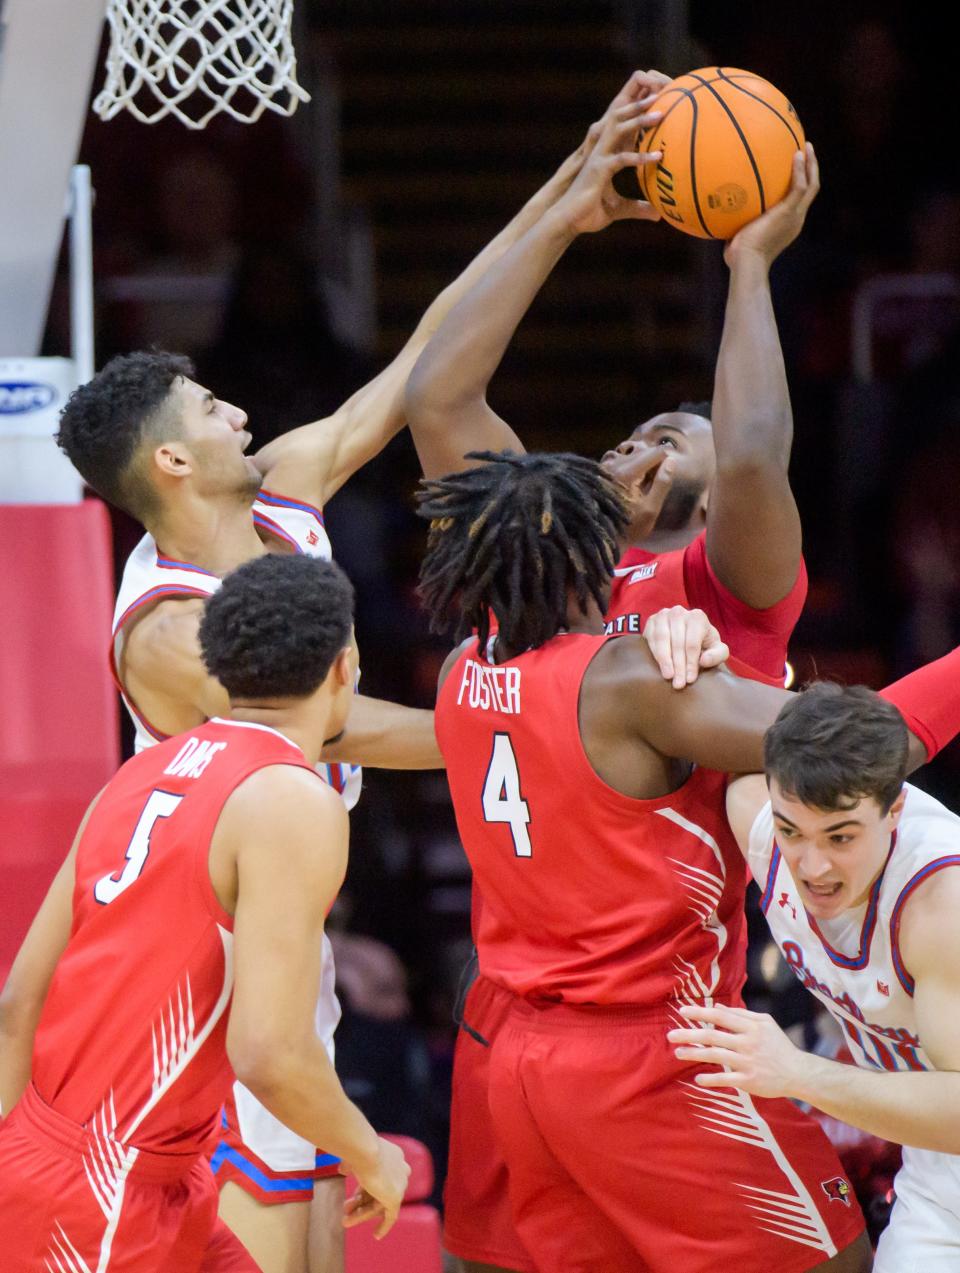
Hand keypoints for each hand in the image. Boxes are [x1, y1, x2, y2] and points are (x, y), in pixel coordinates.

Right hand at [342, 1136, 410, 1238]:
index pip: (380, 1175)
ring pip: (379, 1203)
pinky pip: (391, 1215)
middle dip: (361, 1201)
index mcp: (393, 1155)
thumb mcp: (353, 1155)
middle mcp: (400, 1168)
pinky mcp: (396, 1197)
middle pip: (379, 1190)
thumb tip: (343, 1169)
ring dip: (362, 1213)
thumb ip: (351, 1164)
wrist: (365, 1150)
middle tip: (345, 1209)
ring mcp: (400, 1184)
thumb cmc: (357, 1149)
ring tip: (345, 1221)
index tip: (353, 1195)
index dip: (365, 1187)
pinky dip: (384, 1226)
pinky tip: (376, 1235)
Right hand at [552, 72, 665, 233]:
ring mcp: (598, 158)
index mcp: (604, 153)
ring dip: (639, 121)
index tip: (656, 101)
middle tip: (661, 93)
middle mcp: (600, 150)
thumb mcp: (618, 210)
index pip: (621, 126)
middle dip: (638, 104)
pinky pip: (620, 159)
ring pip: (619, 130)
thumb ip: (637, 208)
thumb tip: (657, 214)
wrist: (565, 221)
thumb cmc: (587, 214)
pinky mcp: (597, 170)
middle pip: (620, 118)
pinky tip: (657, 157)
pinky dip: (639, 157)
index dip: (636, 112)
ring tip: (661, 115)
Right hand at [643, 606, 729, 688]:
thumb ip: (717, 655)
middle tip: (678, 684)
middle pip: (678, 643)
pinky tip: (658, 667)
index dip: (691, 663)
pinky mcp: (651, 621)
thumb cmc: (704, 644)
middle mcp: (679, 612)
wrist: (687, 635)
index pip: (692, 644)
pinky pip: (650, 638)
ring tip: (668, 677)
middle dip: (678, 666)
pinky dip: (654, 653)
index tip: (690, 680)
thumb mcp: (717, 649)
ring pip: (662, 640)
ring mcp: (663, 615)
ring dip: (664, 660)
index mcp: (697, 617)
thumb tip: (704, 661)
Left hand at [666, 1003, 806, 1097]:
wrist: (798, 1072)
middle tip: (670, 1035)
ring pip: (715, 1056)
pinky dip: (711, 1079)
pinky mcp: (749, 1081)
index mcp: (751, 1026)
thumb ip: (741, 1014)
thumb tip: (716, 1006)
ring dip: (694, 1054)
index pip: (720, 1015)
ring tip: (677, 1054)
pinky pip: (726, 1079)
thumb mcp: (765, 1023)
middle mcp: (748, 1043)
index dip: (700, 1013)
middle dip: (689, 1034)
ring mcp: (748, 1062)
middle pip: (713, 1035)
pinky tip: (698, 1078)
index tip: (682, 1012)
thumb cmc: (778, 1045)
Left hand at [724, 142, 819, 268]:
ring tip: (807, 145)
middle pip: (811, 190)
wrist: (746, 263)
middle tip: (806, 150)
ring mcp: (795, 216)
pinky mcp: (790, 212)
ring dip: (811, 164)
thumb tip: (721, 212)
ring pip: (812, 185)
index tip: (795, 169)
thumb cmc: (738, 258)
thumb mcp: (738, 236)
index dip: (799, 184)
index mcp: (787, 224)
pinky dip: (800, 169)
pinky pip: (800, 186)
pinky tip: (796, 153)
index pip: (798, 201)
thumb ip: (736, 222)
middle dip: (811, 169)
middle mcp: (796, 219)